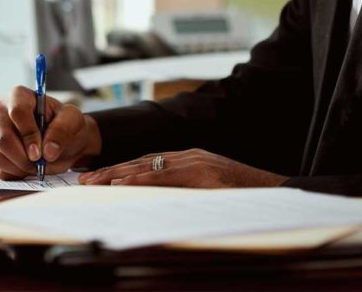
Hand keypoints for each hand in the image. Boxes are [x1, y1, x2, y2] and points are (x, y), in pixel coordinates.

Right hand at [0, 86, 101, 179]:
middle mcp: (1, 111)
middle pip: (3, 139)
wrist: (63, 143)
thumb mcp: (73, 121)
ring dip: (20, 167)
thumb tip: (48, 151)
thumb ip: (63, 130)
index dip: (29, 134)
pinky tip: (28, 167)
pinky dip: (16, 174)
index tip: (40, 152)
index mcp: (20, 96)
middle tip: (40, 163)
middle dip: (24, 158)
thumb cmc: (65, 126)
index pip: (17, 112)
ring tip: (37, 164)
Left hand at [78, 148, 287, 187]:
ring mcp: (195, 163)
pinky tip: (121, 183)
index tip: (95, 178)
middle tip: (83, 180)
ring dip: (116, 174)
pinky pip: (165, 175)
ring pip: (146, 166)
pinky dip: (140, 178)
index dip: (118, 170)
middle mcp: (188, 156)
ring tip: (92, 182)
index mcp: (188, 160)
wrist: (278, 192)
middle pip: (139, 162)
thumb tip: (157, 204)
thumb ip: (185, 191)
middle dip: (109, 171)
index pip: (145, 163)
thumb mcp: (209, 192)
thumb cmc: (244, 196)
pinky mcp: (202, 173)